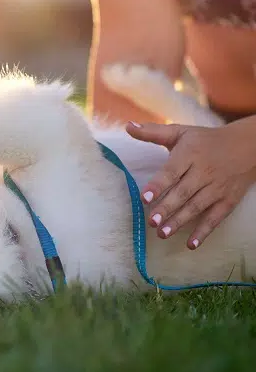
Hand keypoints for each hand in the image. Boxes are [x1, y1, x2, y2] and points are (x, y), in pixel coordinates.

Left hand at [126, 117, 255, 249]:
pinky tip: (191, 245)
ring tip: (162, 233)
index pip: (172, 171)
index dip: (158, 184)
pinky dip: (204, 232)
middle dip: (167, 208)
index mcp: (190, 154)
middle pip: (183, 192)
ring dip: (180, 222)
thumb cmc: (205, 140)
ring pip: (197, 206)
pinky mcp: (228, 200)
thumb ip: (152, 132)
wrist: (248, 146)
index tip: (145, 197)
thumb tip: (127, 126)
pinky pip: (215, 218)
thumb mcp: (181, 132)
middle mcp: (204, 171)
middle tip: (151, 221)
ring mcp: (217, 187)